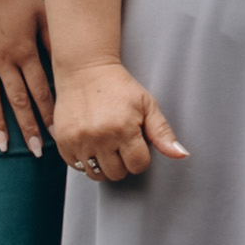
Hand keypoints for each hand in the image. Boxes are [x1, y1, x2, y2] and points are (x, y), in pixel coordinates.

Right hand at [0, 0, 55, 155]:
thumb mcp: (42, 12)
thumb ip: (53, 37)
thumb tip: (69, 58)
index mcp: (26, 51)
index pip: (41, 89)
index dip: (50, 112)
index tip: (58, 133)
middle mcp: (4, 59)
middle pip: (19, 99)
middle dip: (29, 127)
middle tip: (38, 150)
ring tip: (4, 146)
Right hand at [51, 55, 187, 186]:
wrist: (85, 70)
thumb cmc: (119, 87)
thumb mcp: (147, 105)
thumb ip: (163, 133)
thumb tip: (182, 155)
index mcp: (124, 128)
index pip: (138, 166)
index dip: (140, 156)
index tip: (135, 141)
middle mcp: (100, 137)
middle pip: (117, 174)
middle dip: (122, 162)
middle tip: (120, 142)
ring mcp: (79, 141)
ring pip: (96, 174)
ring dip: (103, 164)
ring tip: (106, 143)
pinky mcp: (63, 141)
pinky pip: (76, 167)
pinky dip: (85, 160)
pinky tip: (91, 142)